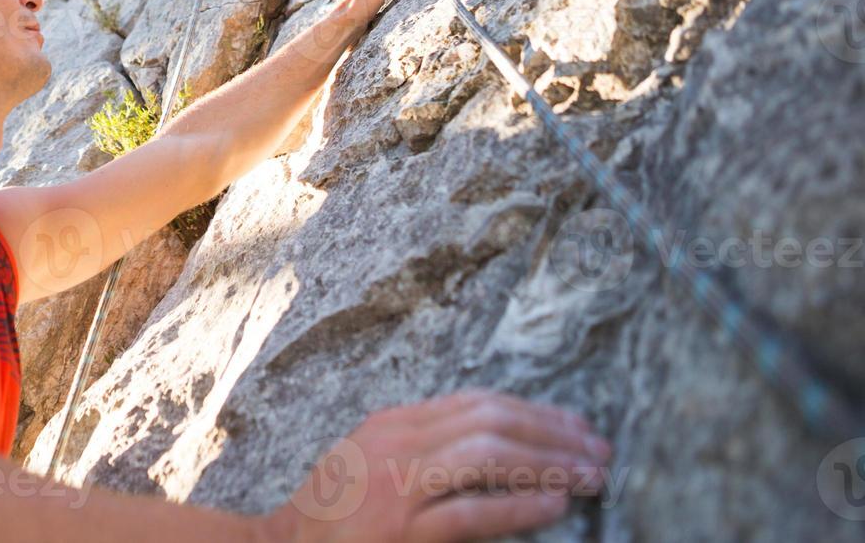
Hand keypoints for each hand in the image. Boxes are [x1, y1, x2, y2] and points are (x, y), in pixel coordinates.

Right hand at [258, 390, 612, 542]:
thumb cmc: (335, 513)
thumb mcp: (375, 459)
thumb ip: (425, 447)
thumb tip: (495, 444)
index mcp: (396, 423)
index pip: (478, 402)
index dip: (535, 410)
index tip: (576, 424)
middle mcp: (398, 442)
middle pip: (490, 419)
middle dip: (552, 432)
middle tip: (598, 450)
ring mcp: (398, 485)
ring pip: (486, 454)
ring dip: (547, 462)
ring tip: (588, 476)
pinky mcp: (401, 529)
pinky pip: (469, 511)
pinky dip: (517, 504)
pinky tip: (553, 504)